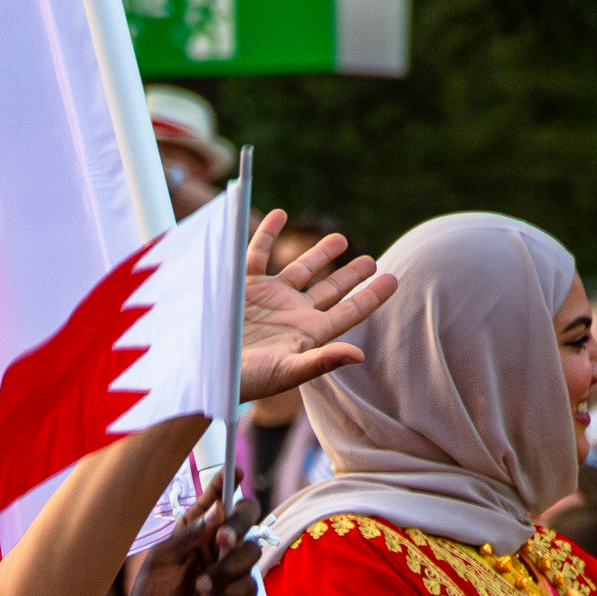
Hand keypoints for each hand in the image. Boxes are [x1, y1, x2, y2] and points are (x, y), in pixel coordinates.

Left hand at [114, 491, 260, 595]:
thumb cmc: (151, 591)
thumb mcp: (161, 558)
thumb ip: (189, 535)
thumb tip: (217, 513)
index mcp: (200, 530)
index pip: (220, 500)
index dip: (228, 483)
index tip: (232, 471)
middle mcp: (220, 547)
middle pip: (248, 519)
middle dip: (239, 524)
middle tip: (222, 538)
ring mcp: (233, 572)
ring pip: (251, 553)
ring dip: (226, 568)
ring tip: (200, 587)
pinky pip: (249, 586)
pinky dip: (228, 591)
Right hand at [238, 210, 396, 403]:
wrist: (201, 372)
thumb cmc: (244, 381)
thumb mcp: (285, 372)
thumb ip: (322, 361)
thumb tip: (359, 355)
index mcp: (308, 334)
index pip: (349, 311)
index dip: (372, 296)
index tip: (394, 279)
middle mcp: (292, 313)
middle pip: (330, 289)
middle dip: (351, 274)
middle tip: (371, 260)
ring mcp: (268, 297)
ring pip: (300, 269)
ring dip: (319, 252)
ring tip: (340, 238)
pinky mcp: (242, 285)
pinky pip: (258, 253)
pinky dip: (268, 232)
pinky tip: (279, 214)